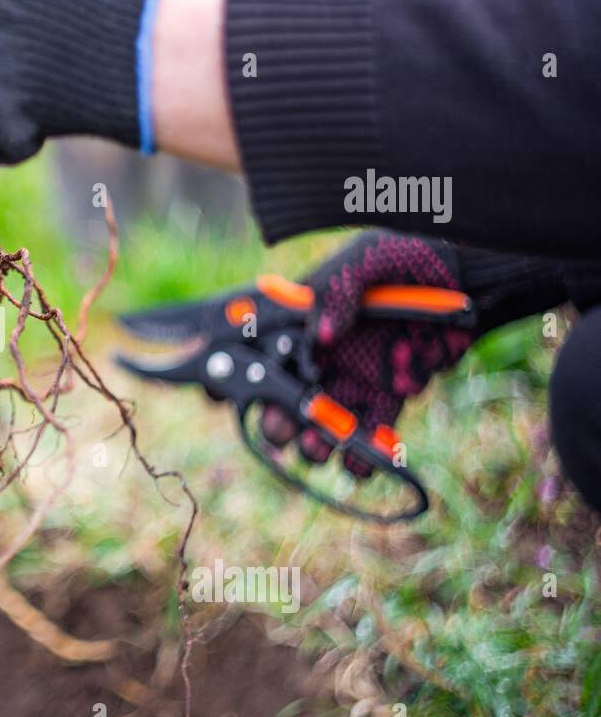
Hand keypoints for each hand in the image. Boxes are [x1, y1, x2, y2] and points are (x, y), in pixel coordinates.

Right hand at [260, 232, 474, 475]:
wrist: (474, 275)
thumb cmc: (414, 255)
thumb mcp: (368, 259)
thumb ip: (337, 291)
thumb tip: (319, 335)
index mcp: (307, 317)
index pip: (265, 351)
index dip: (248, 374)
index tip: (242, 391)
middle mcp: (326, 351)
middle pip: (286, 396)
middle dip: (279, 420)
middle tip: (286, 430)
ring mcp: (356, 375)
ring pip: (323, 421)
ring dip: (315, 443)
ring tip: (318, 450)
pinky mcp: (391, 394)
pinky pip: (370, 431)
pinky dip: (362, 454)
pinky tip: (357, 462)